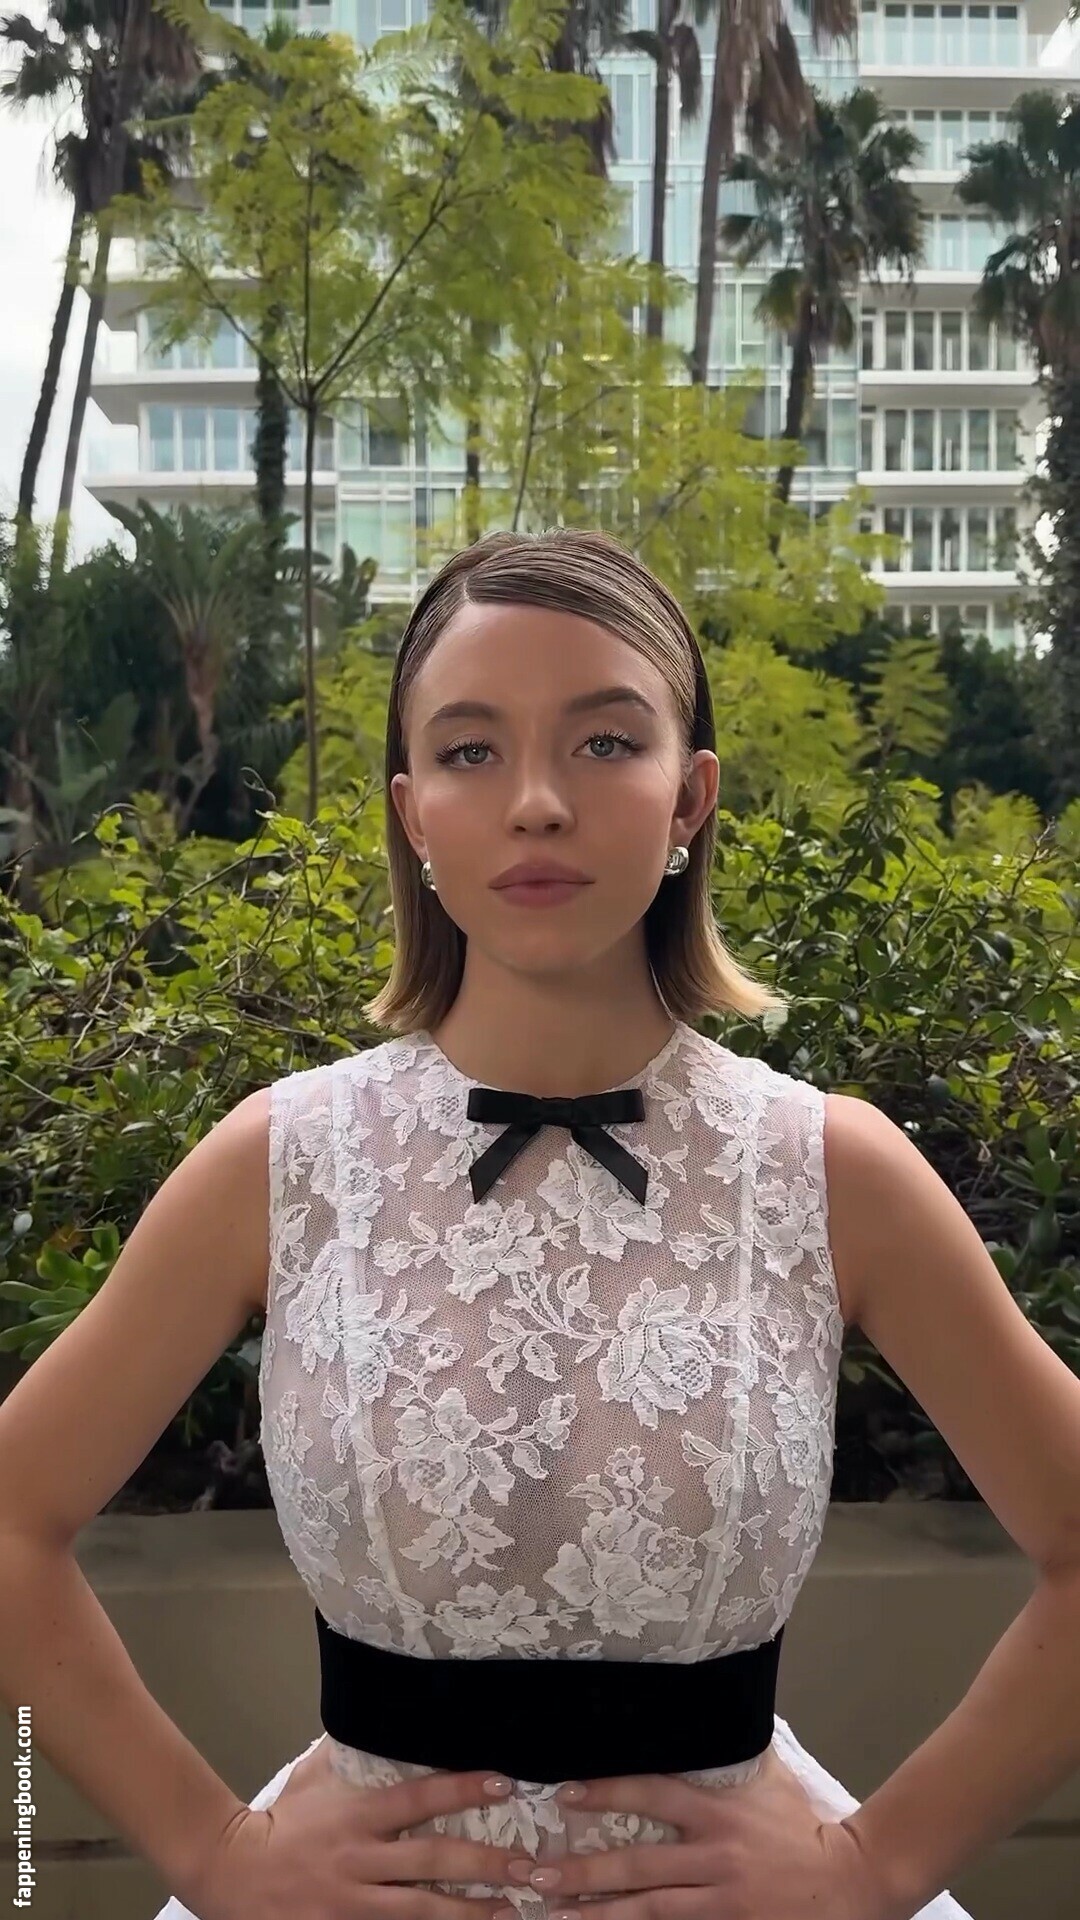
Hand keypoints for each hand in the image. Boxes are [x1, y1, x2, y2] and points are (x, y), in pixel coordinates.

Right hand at [173, 1739, 536, 1919]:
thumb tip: (382, 1711)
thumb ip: (352, 1754)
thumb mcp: (314, 1778)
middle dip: (484, 1865)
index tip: (506, 1781)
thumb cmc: (280, 1821)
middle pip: (431, 1861)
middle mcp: (359, 1859)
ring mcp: (351, 1904)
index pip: (419, 1798)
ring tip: (514, 1913)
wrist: (230, 1873)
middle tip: (531, 1867)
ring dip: (471, 1914)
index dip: (463, 1789)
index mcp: (356, 1815)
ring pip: (421, 1911)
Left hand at [506, 1748, 899, 1919]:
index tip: (563, 1792)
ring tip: (550, 1913)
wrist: (851, 1885)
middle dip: (582, 1872)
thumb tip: (709, 1701)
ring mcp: (720, 1901)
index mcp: (718, 1812)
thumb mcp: (769, 1781)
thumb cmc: (802, 1829)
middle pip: (637, 1866)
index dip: (607, 1792)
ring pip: (647, 1912)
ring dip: (595, 1914)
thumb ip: (731, 1753)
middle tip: (533, 1872)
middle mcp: (714, 1857)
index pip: (652, 1794)